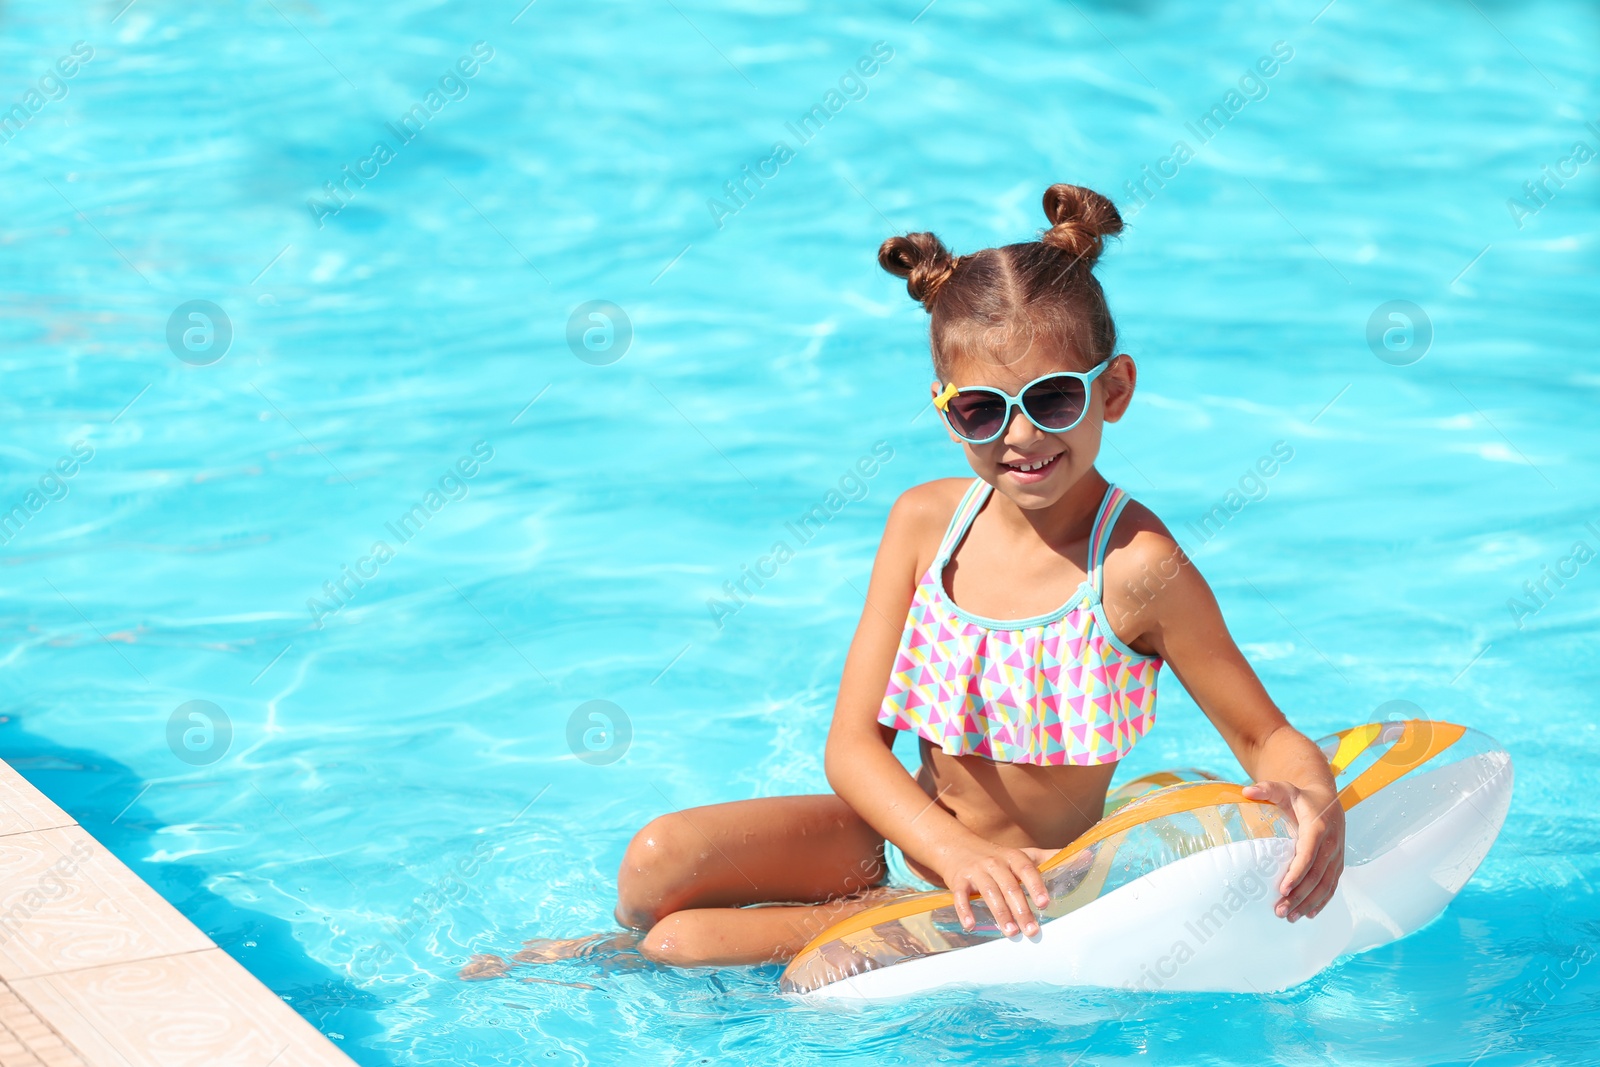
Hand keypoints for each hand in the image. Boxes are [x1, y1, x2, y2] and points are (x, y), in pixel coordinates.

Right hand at [937, 844, 1055, 936]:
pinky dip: (965, 910)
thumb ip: (1050, 858)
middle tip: (1032, 930)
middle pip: (1009, 886)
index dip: (1035, 885)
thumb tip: (1087, 856)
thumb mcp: (1022, 853)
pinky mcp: (958, 880)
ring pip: (989, 893)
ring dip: (1000, 913)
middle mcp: (995, 863)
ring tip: (1010, 932)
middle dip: (1021, 909)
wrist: (957, 845)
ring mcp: (976, 871)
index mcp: (1013, 857)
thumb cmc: (997, 856)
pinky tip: (971, 925)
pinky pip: (961, 896)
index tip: (1044, 903)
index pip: (1026, 869)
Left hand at [1241, 780, 1344, 921]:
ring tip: (1290, 917)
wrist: (1328, 801)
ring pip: (1326, 884)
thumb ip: (1267, 789)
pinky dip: (1322, 901)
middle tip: (1280, 911)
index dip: (1297, 873)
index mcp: (1318, 827)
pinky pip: (1332, 885)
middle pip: (1316, 875)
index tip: (1282, 888)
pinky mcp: (1338, 864)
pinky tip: (1309, 914)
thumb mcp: (1285, 789)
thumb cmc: (1301, 797)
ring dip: (1309, 903)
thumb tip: (1246, 790)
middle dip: (1299, 895)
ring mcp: (1337, 856)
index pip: (1308, 854)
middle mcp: (1331, 844)